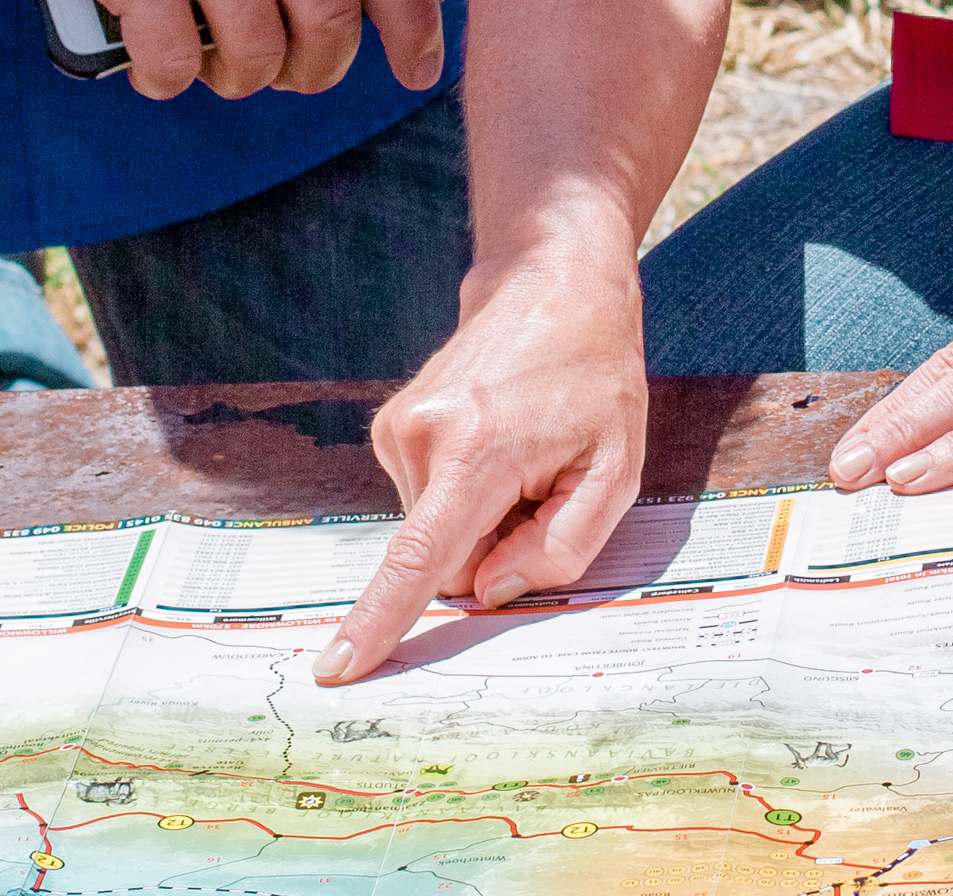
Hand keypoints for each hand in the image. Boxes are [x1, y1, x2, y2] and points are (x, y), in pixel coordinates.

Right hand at [0, 0, 444, 102]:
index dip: (413, 20)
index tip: (417, 66)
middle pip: (329, 15)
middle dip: (322, 66)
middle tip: (301, 74)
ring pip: (258, 48)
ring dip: (247, 77)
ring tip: (226, 67)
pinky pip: (175, 58)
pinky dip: (173, 79)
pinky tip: (164, 65)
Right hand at [318, 246, 651, 684]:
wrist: (551, 283)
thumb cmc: (595, 378)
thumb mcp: (616, 467)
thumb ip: (563, 543)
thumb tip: (491, 590)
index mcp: (477, 452)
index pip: (421, 559)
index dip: (380, 622)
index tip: (336, 669)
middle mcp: (421, 437)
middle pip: (446, 559)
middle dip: (494, 546)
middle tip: (543, 481)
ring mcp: (397, 428)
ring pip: (436, 531)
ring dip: (481, 514)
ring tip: (521, 449)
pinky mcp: (390, 428)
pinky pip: (428, 502)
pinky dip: (463, 492)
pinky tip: (497, 440)